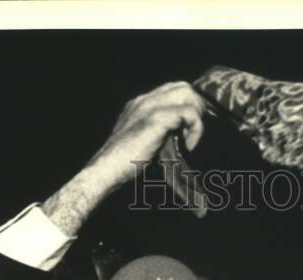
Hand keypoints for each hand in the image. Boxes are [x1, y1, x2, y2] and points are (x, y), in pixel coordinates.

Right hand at [43, 81, 204, 234]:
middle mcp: (145, 100)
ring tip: (191, 139)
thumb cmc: (123, 164)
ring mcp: (149, 107)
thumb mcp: (143, 142)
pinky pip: (188, 113)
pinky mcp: (156, 119)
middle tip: (194, 134)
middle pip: (182, 86)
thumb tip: (179, 137)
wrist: (106, 170)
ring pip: (187, 94)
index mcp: (140, 103)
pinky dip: (195, 129)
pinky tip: (188, 147)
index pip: (173, 89)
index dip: (188, 105)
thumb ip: (157, 132)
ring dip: (196, 117)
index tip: (190, 130)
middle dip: (196, 108)